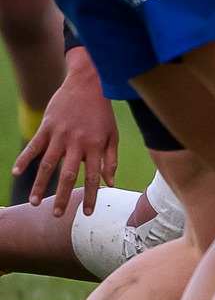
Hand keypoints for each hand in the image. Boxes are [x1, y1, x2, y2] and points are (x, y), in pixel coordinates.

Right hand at [17, 49, 121, 214]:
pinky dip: (24, 158)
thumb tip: (110, 183)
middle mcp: (78, 143)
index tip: (86, 213)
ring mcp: (60, 135)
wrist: (88, 84)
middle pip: (68, 175)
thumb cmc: (102, 112)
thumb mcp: (112, 135)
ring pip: (48, 165)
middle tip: (55, 216)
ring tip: (34, 202)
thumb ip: (111, 159)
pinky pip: (34, 146)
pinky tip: (16, 172)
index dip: (90, 196)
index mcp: (96, 147)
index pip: (93, 177)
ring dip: (40, 184)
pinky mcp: (47, 127)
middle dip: (62, 197)